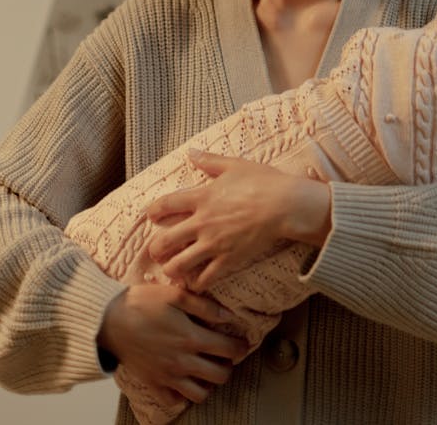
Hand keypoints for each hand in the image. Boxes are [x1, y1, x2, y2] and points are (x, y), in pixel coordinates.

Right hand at [97, 281, 246, 403]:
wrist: (109, 319)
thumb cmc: (142, 303)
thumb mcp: (175, 295)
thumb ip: (205, 307)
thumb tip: (229, 315)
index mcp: (191, 338)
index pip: (228, 350)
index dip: (240, 347)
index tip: (242, 342)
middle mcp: (182, 362)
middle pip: (220, 376)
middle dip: (228, 366)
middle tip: (225, 355)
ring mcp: (167, 376)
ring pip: (200, 394)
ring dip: (208, 383)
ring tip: (206, 368)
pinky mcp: (153, 384)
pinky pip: (174, 401)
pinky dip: (183, 395)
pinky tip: (185, 380)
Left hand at [146, 151, 331, 289]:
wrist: (285, 205)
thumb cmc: (262, 181)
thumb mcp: (234, 165)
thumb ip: (210, 161)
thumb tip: (191, 152)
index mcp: (202, 197)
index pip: (165, 205)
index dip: (153, 211)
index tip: (151, 215)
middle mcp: (202, 223)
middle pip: (164, 242)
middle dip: (155, 249)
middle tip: (157, 250)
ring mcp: (214, 244)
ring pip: (179, 265)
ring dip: (172, 269)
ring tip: (173, 269)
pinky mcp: (228, 259)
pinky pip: (205, 279)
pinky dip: (197, 283)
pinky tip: (196, 281)